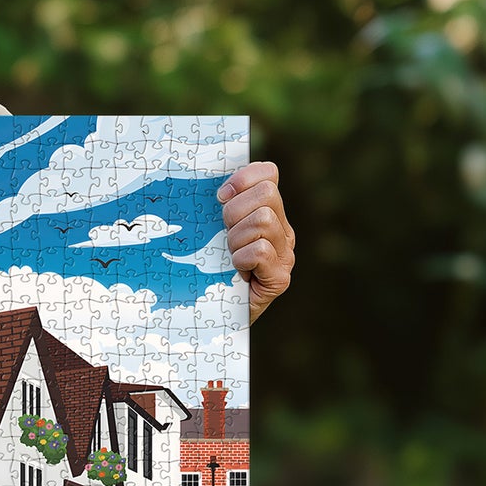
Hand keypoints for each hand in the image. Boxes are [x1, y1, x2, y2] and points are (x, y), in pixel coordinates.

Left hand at [219, 162, 294, 324]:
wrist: (211, 313)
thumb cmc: (207, 267)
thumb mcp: (209, 230)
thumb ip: (215, 207)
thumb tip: (200, 182)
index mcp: (268, 212)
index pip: (268, 173)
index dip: (242, 178)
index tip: (219, 196)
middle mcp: (282, 230)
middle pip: (266, 193)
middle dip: (235, 211)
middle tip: (223, 234)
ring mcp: (285, 254)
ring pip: (263, 221)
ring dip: (236, 238)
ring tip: (229, 256)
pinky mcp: (280, 278)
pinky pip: (260, 251)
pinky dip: (241, 259)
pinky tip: (236, 271)